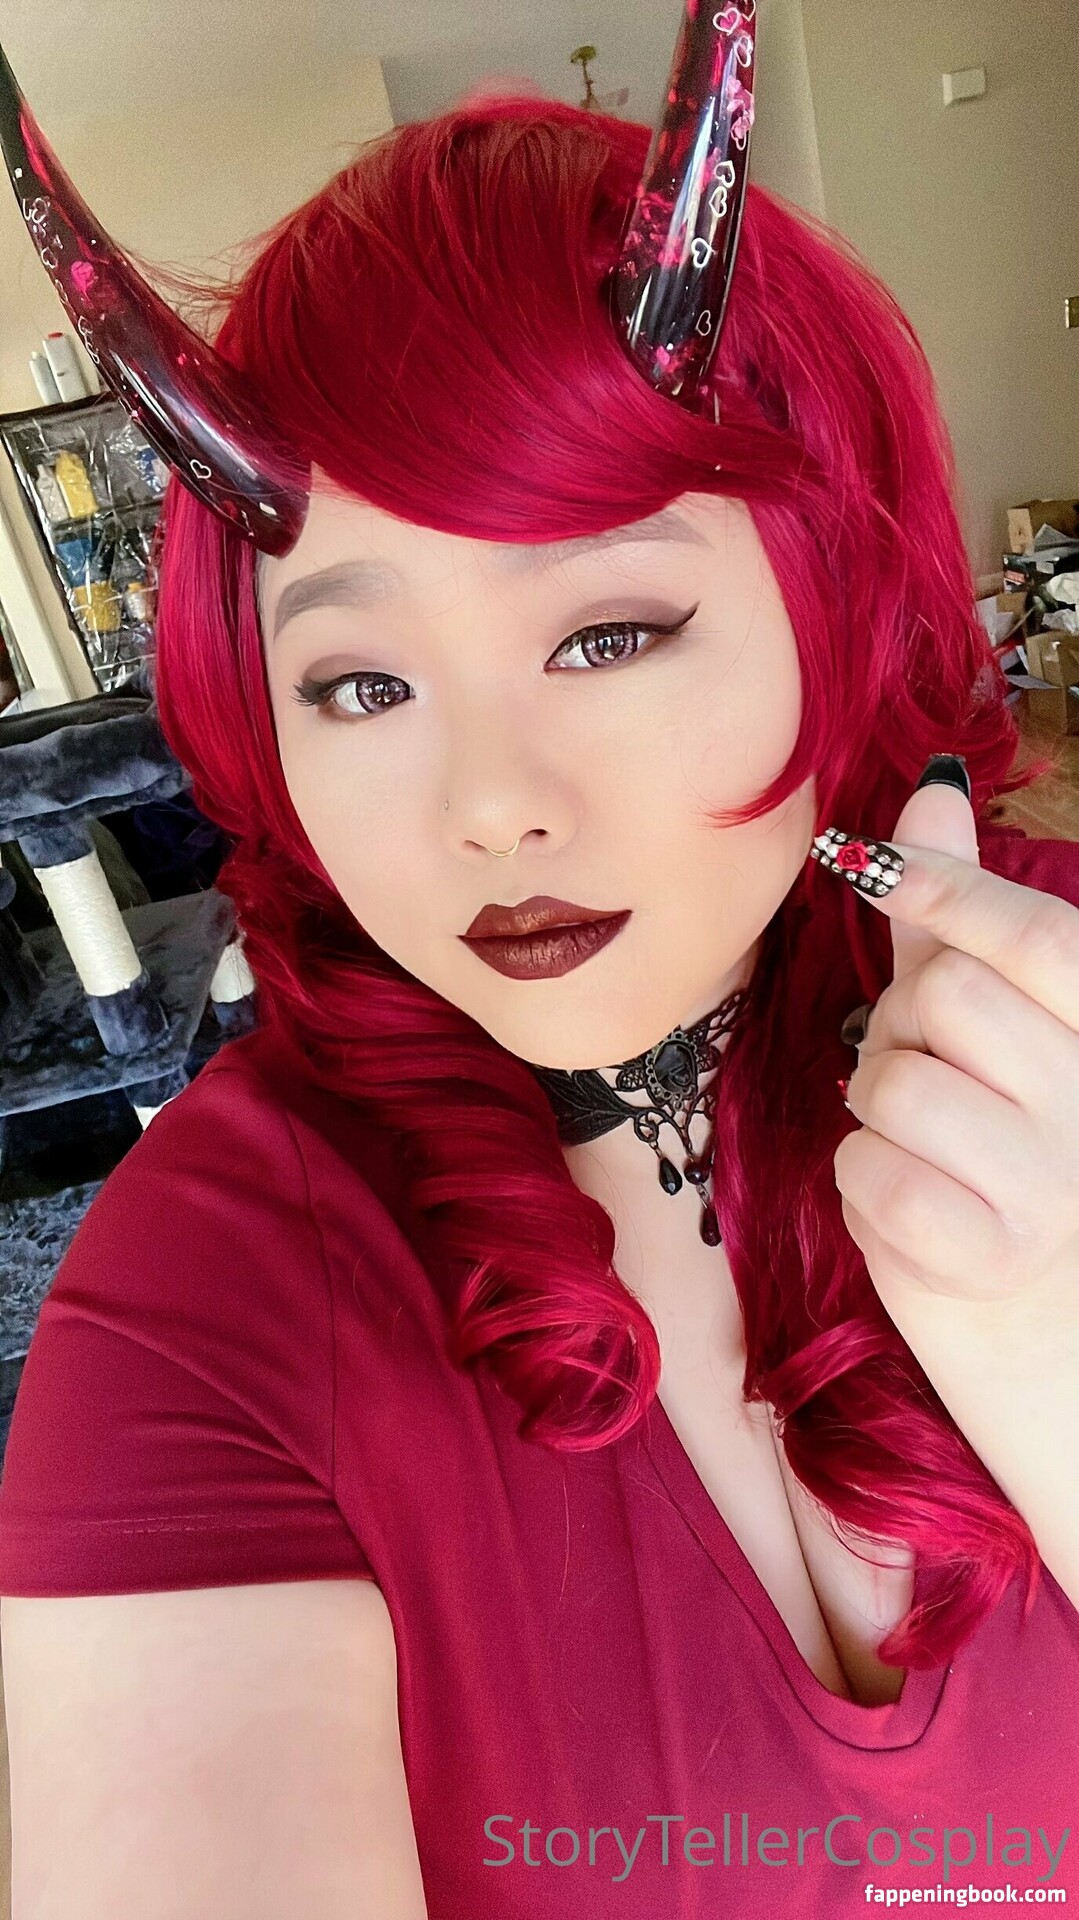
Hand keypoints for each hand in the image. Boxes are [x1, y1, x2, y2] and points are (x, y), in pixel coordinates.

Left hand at [816, 783, 1078, 1312]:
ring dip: (872, 1111)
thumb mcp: (989, 1027)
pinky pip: (873, 1174)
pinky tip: (907, 1208)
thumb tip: (932, 787)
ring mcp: (1054, 1184)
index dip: (950, 889)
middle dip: (897, 1027)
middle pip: (945, 997)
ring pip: (894, 1082)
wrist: (1043, 1340)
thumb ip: (958, 916)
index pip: (1038, 937)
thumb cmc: (998, 1160)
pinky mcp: (990, 1257)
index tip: (870, 867)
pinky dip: (861, 1185)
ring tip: (916, 1147)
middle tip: (923, 1078)